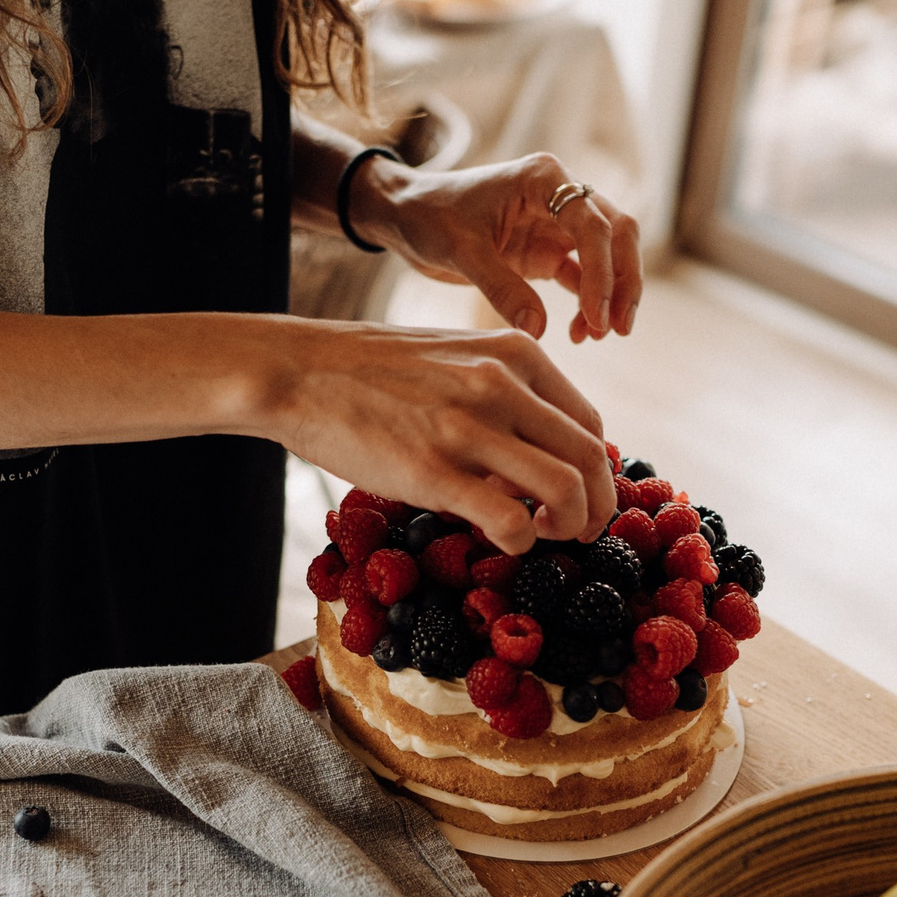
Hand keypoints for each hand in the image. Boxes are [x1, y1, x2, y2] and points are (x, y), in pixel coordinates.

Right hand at [260, 319, 617, 551]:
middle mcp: (503, 385)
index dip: (595, 471)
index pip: (588, 422)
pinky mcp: (435, 472)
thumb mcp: (454, 355)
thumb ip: (502, 389)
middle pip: (589, 459)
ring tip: (543, 536)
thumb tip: (535, 449)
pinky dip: (521, 543)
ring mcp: (469, 428)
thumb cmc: (371, 370)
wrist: (299, 370)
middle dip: (596, 507)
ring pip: (565, 490)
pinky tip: (503, 541)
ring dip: (568, 527)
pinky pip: (511, 521)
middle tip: (578, 530)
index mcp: (515, 353)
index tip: (576, 494)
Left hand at [351, 151, 643, 342]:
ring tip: (596, 336)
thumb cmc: (428, 216)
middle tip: (617, 328)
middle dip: (624, 281)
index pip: (593, 223)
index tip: (596, 315)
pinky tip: (576, 334)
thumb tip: (538, 331)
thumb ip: (501, 288)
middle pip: (617, 234)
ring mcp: (556, 225)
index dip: (602, 271)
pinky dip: (586, 305)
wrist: (403, 217)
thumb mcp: (460, 250)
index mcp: (544, 178)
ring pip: (607, 257)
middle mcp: (559, 196)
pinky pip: (581, 278)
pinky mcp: (546, 252)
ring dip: (610, 295)